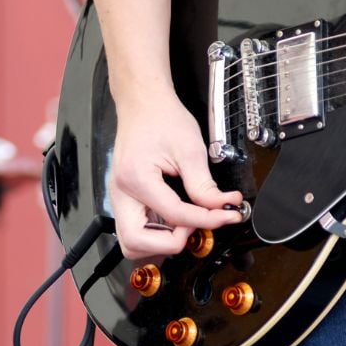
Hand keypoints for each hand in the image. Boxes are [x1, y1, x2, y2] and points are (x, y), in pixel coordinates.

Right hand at [110, 89, 242, 258]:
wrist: (143, 103)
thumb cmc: (161, 118)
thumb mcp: (190, 149)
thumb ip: (204, 185)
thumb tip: (220, 207)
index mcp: (136, 178)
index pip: (174, 215)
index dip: (205, 220)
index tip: (225, 216)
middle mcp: (121, 193)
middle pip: (136, 243)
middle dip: (170, 242)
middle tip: (193, 227)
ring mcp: (120, 198)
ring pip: (131, 242)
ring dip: (159, 243)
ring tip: (184, 225)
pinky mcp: (126, 199)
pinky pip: (137, 229)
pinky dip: (156, 233)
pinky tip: (175, 220)